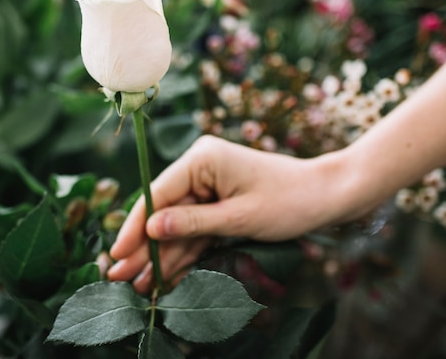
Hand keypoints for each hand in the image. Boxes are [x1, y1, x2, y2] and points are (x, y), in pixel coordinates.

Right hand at [107, 135, 345, 292]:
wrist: (327, 197)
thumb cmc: (289, 201)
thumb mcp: (238, 217)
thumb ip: (193, 224)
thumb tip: (151, 230)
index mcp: (202, 160)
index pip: (158, 194)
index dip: (136, 227)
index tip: (117, 254)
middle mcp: (200, 169)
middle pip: (164, 212)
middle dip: (144, 247)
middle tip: (119, 278)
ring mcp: (209, 187)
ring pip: (177, 226)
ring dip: (161, 255)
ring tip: (139, 285)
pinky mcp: (218, 204)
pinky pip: (195, 231)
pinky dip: (183, 253)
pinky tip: (164, 276)